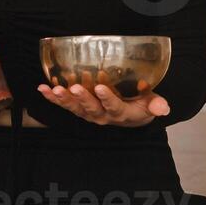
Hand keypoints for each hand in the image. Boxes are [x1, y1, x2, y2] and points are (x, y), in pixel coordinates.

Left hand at [37, 80, 169, 126]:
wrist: (129, 116)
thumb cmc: (140, 104)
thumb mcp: (151, 103)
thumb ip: (156, 104)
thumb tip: (163, 108)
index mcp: (120, 113)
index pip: (114, 107)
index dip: (107, 99)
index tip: (101, 88)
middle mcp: (102, 116)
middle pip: (90, 109)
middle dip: (82, 99)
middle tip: (75, 88)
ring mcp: (88, 113)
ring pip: (75, 108)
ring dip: (64, 100)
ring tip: (54, 90)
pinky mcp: (78, 109)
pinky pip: (64, 105)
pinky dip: (52, 98)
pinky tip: (42, 89)